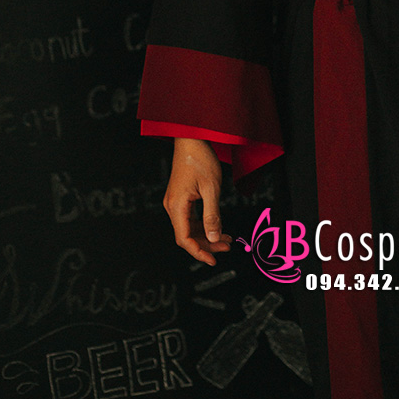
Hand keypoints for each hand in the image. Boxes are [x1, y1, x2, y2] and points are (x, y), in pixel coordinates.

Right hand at [163, 137, 232, 264]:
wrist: (191, 138)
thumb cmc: (200, 159)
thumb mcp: (211, 188)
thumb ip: (212, 215)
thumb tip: (214, 238)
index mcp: (176, 206)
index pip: (184, 239)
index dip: (199, 252)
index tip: (214, 260)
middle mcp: (172, 206)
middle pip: (187, 235)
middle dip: (207, 244)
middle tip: (227, 247)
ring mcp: (174, 201)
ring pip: (188, 227)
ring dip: (206, 235)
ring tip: (227, 239)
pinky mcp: (179, 197)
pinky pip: (189, 217)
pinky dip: (203, 224)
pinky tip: (217, 226)